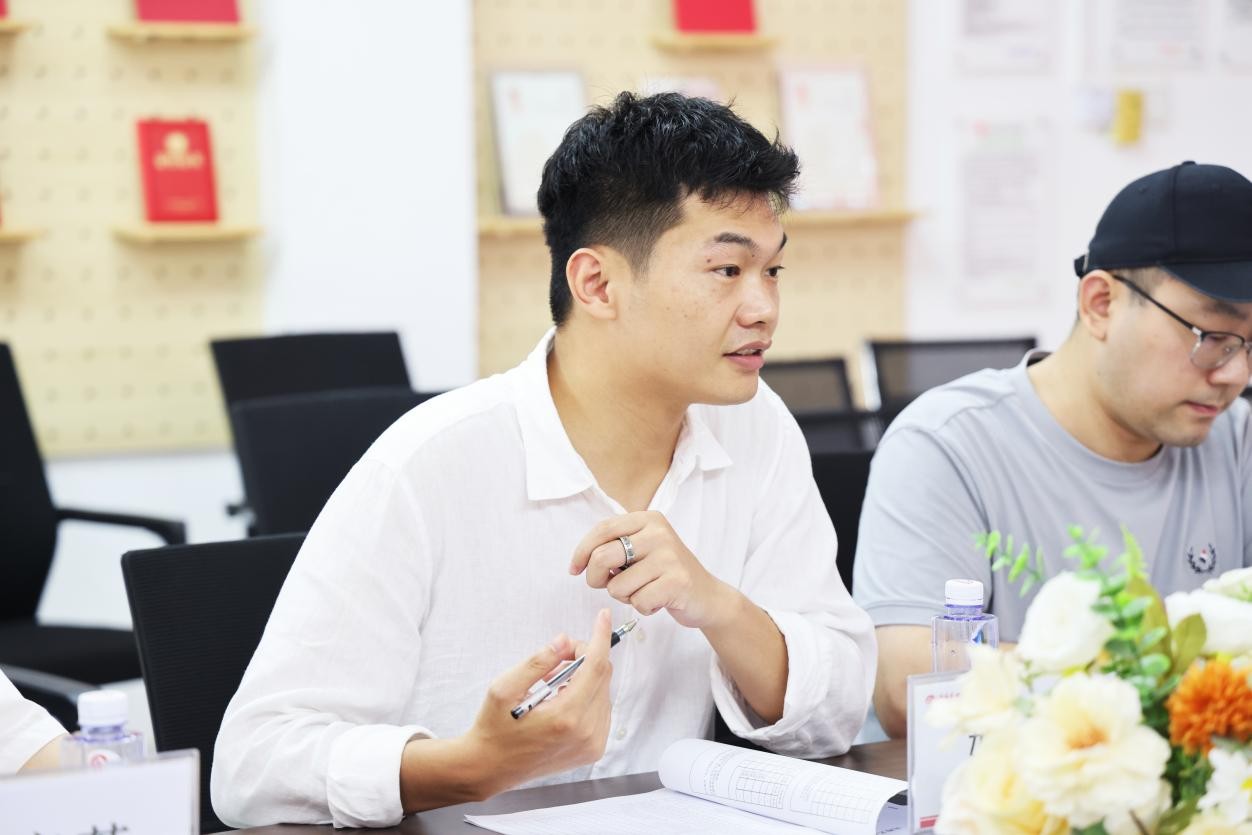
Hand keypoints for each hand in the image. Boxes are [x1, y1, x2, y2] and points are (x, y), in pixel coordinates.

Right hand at [461, 609, 613, 795]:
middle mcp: (585, 732)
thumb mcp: (505, 688)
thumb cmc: (494, 729)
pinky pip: (602, 708)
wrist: (491, 768)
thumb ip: (537, 661)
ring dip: (585, 677)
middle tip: (558, 656)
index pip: (595, 667)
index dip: (601, 637)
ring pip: (603, 691)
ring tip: (553, 685)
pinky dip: (587, 695)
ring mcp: (592, 744)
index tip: (604, 617)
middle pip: (601, 676)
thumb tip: (564, 641)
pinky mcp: (593, 749)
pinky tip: (563, 700)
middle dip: (584, 656)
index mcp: (565, 717)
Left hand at [570, 511, 738, 628]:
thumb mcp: (643, 549)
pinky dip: (642, 608)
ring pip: (617, 585)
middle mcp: (659, 533)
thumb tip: (581, 560)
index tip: (574, 569)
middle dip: (596, 578)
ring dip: (624, 596)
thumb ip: (616, 546)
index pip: (602, 529)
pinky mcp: (676, 582)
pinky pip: (637, 601)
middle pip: (603, 557)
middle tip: (607, 585)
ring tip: (644, 591)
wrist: (707, 596)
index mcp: (648, 519)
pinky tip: (658, 601)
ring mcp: (669, 556)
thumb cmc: (666, 574)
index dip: (581, 551)